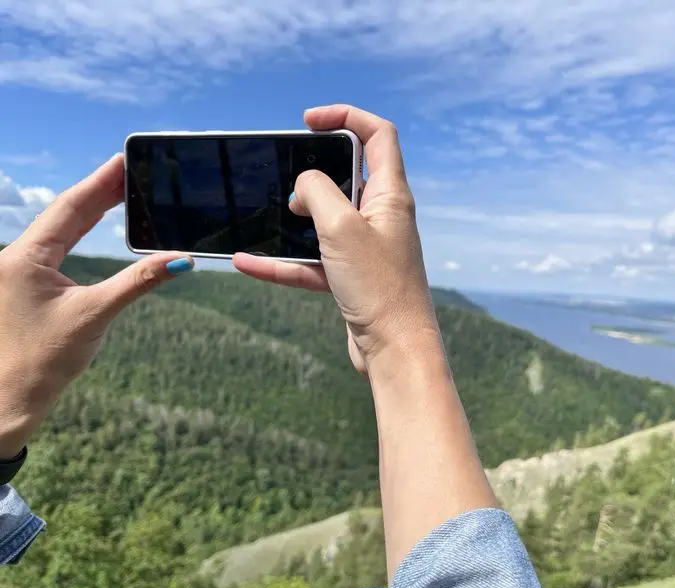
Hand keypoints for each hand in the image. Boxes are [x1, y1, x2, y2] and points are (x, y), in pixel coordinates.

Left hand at [0, 154, 193, 459]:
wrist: (9, 399)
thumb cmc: (42, 361)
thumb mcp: (95, 315)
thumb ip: (138, 282)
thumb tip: (181, 261)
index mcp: (26, 257)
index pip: (71, 207)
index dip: (101, 181)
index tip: (125, 160)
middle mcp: (18, 257)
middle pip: (66, 212)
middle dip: (101, 190)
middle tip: (133, 170)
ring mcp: (20, 270)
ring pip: (60, 227)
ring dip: (92, 207)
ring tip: (122, 189)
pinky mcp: (26, 285)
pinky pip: (57, 246)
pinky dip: (82, 230)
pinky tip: (97, 223)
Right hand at [233, 105, 440, 374]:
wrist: (395, 350)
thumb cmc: (378, 286)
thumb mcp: (341, 227)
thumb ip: (317, 191)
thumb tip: (303, 185)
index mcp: (390, 194)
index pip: (377, 135)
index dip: (346, 117)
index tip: (309, 120)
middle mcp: (381, 216)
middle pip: (349, 174)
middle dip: (314, 171)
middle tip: (287, 175)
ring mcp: (366, 247)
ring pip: (325, 219)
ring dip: (295, 217)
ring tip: (267, 215)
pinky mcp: (351, 276)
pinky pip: (311, 260)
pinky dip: (283, 261)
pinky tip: (247, 262)